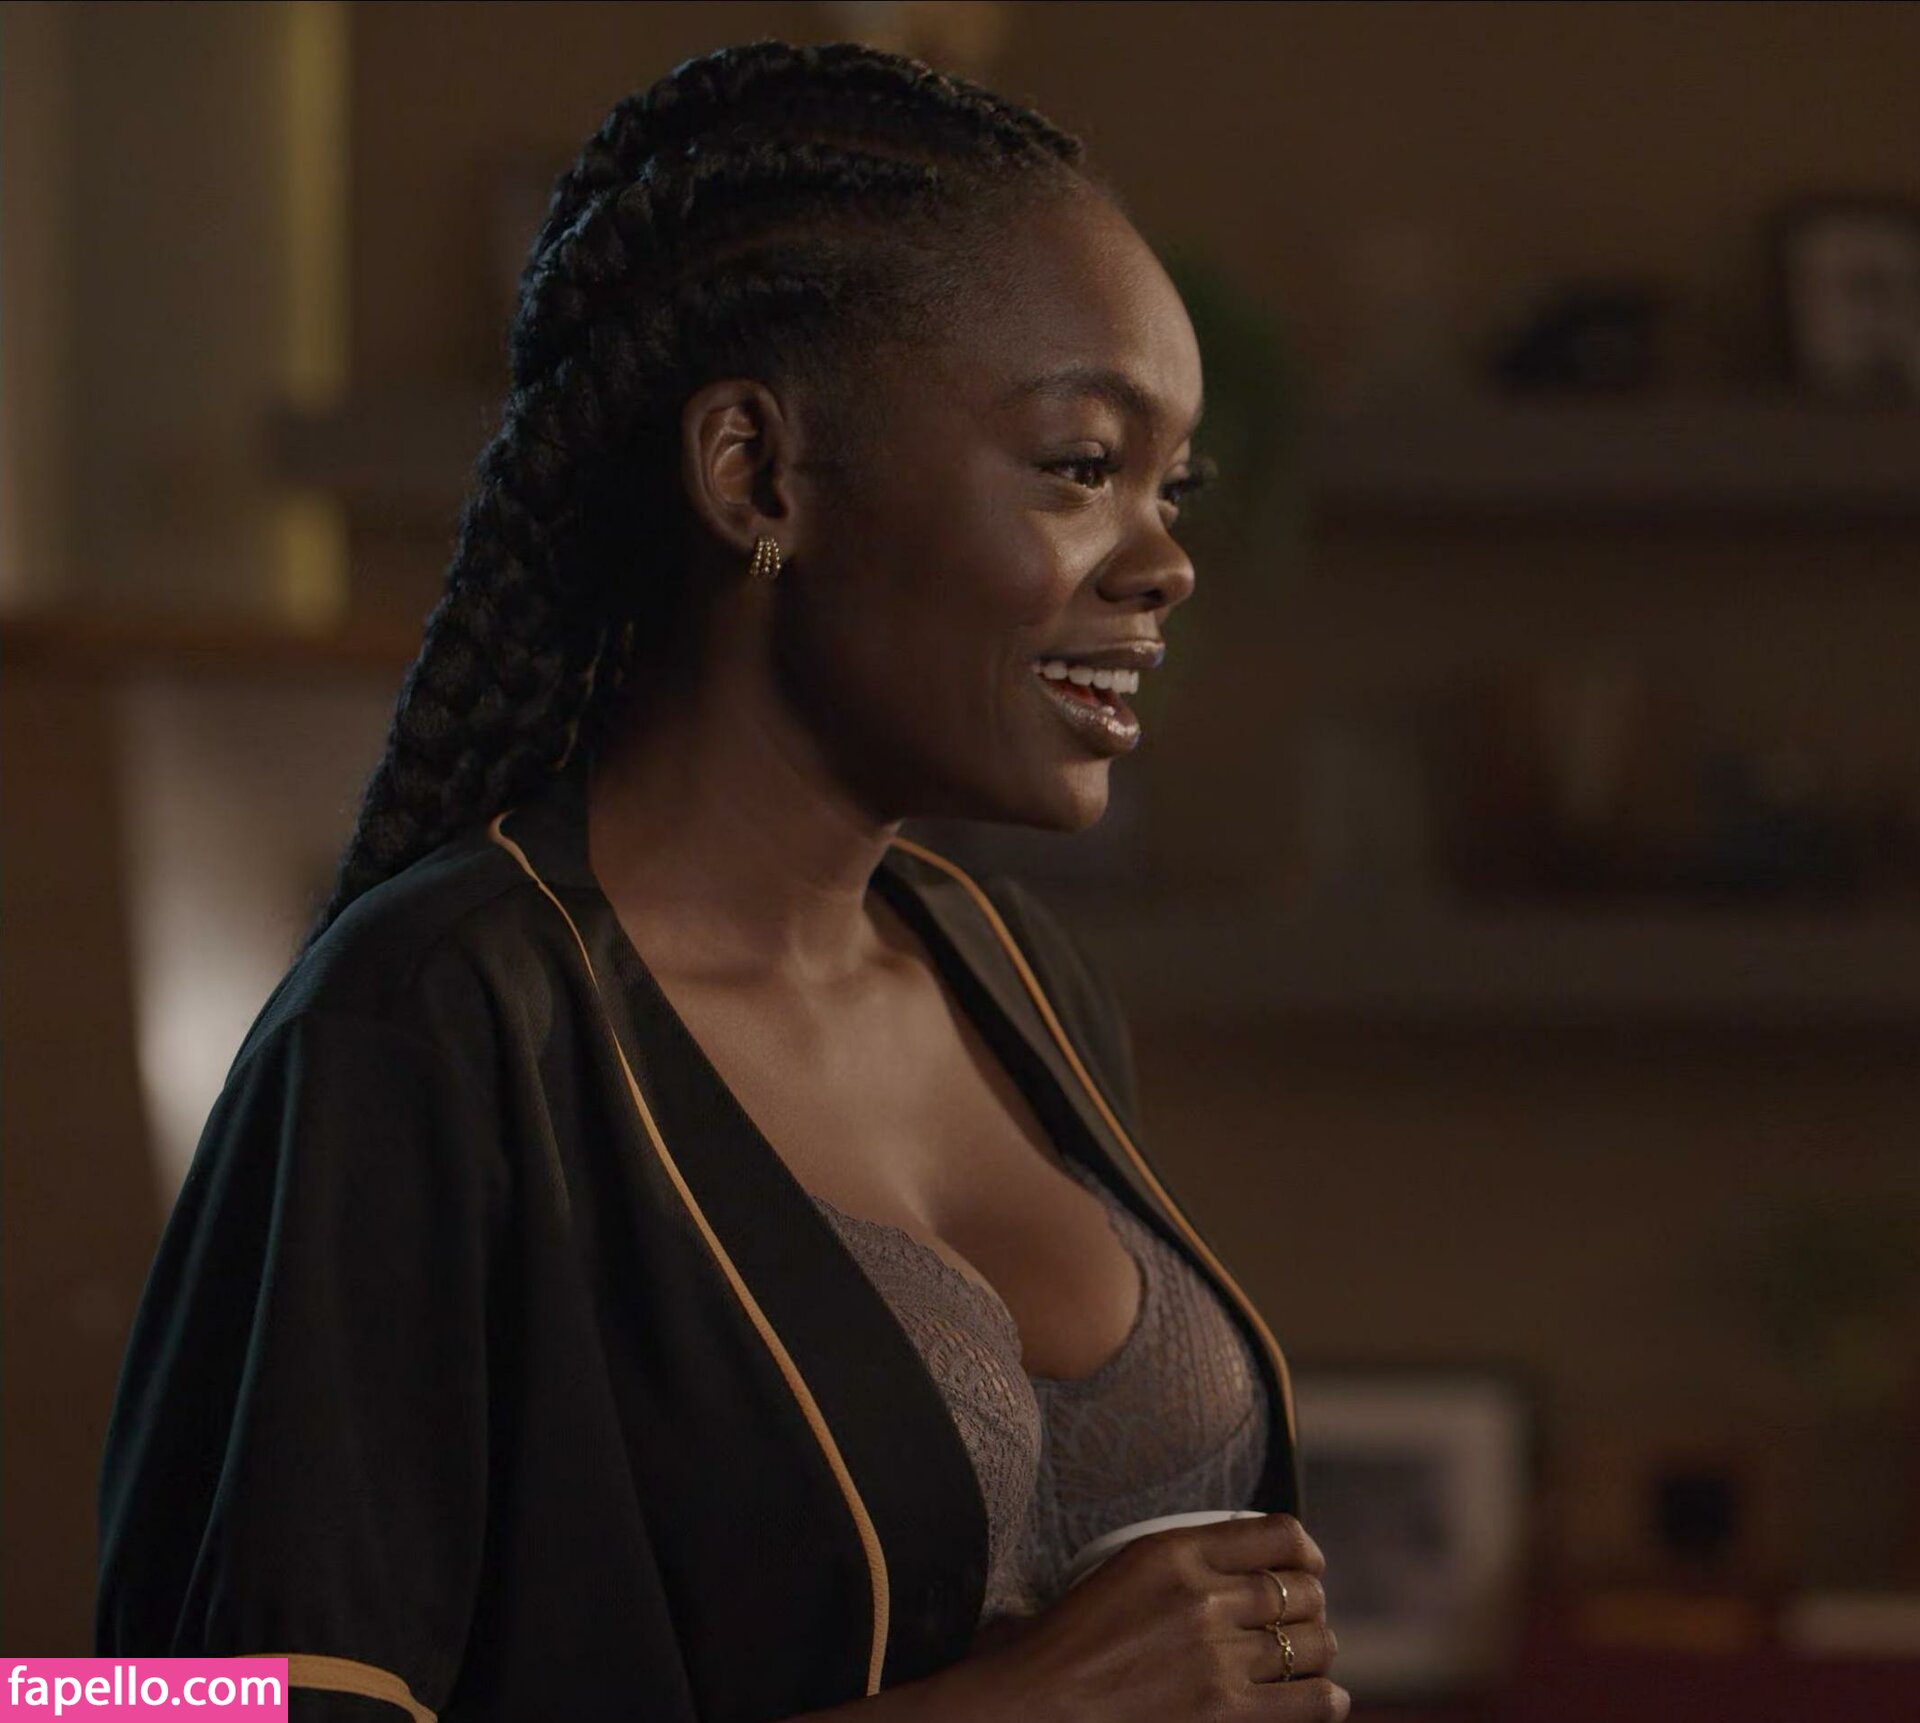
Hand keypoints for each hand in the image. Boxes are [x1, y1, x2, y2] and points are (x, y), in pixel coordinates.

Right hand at [961, 1512, 1344, 1722]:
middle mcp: (1203, 1597)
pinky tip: (1321, 1697)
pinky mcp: (1225, 1712)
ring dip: (1317, 1649)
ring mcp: (1217, 1657)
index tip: (1306, 1565)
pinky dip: (1326, 1698)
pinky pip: (1311, 1700)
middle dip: (1311, 1603)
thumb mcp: (1120, 1568)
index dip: (1305, 1551)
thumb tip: (1240, 1562)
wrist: (1038, 1702)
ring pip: (1312, 1643)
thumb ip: (1180, 1557)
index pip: (1279, 1535)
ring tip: (1306, 1657)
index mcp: (1174, 1550)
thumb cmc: (1067, 1642)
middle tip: (1302, 1619)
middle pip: (1303, 1590)